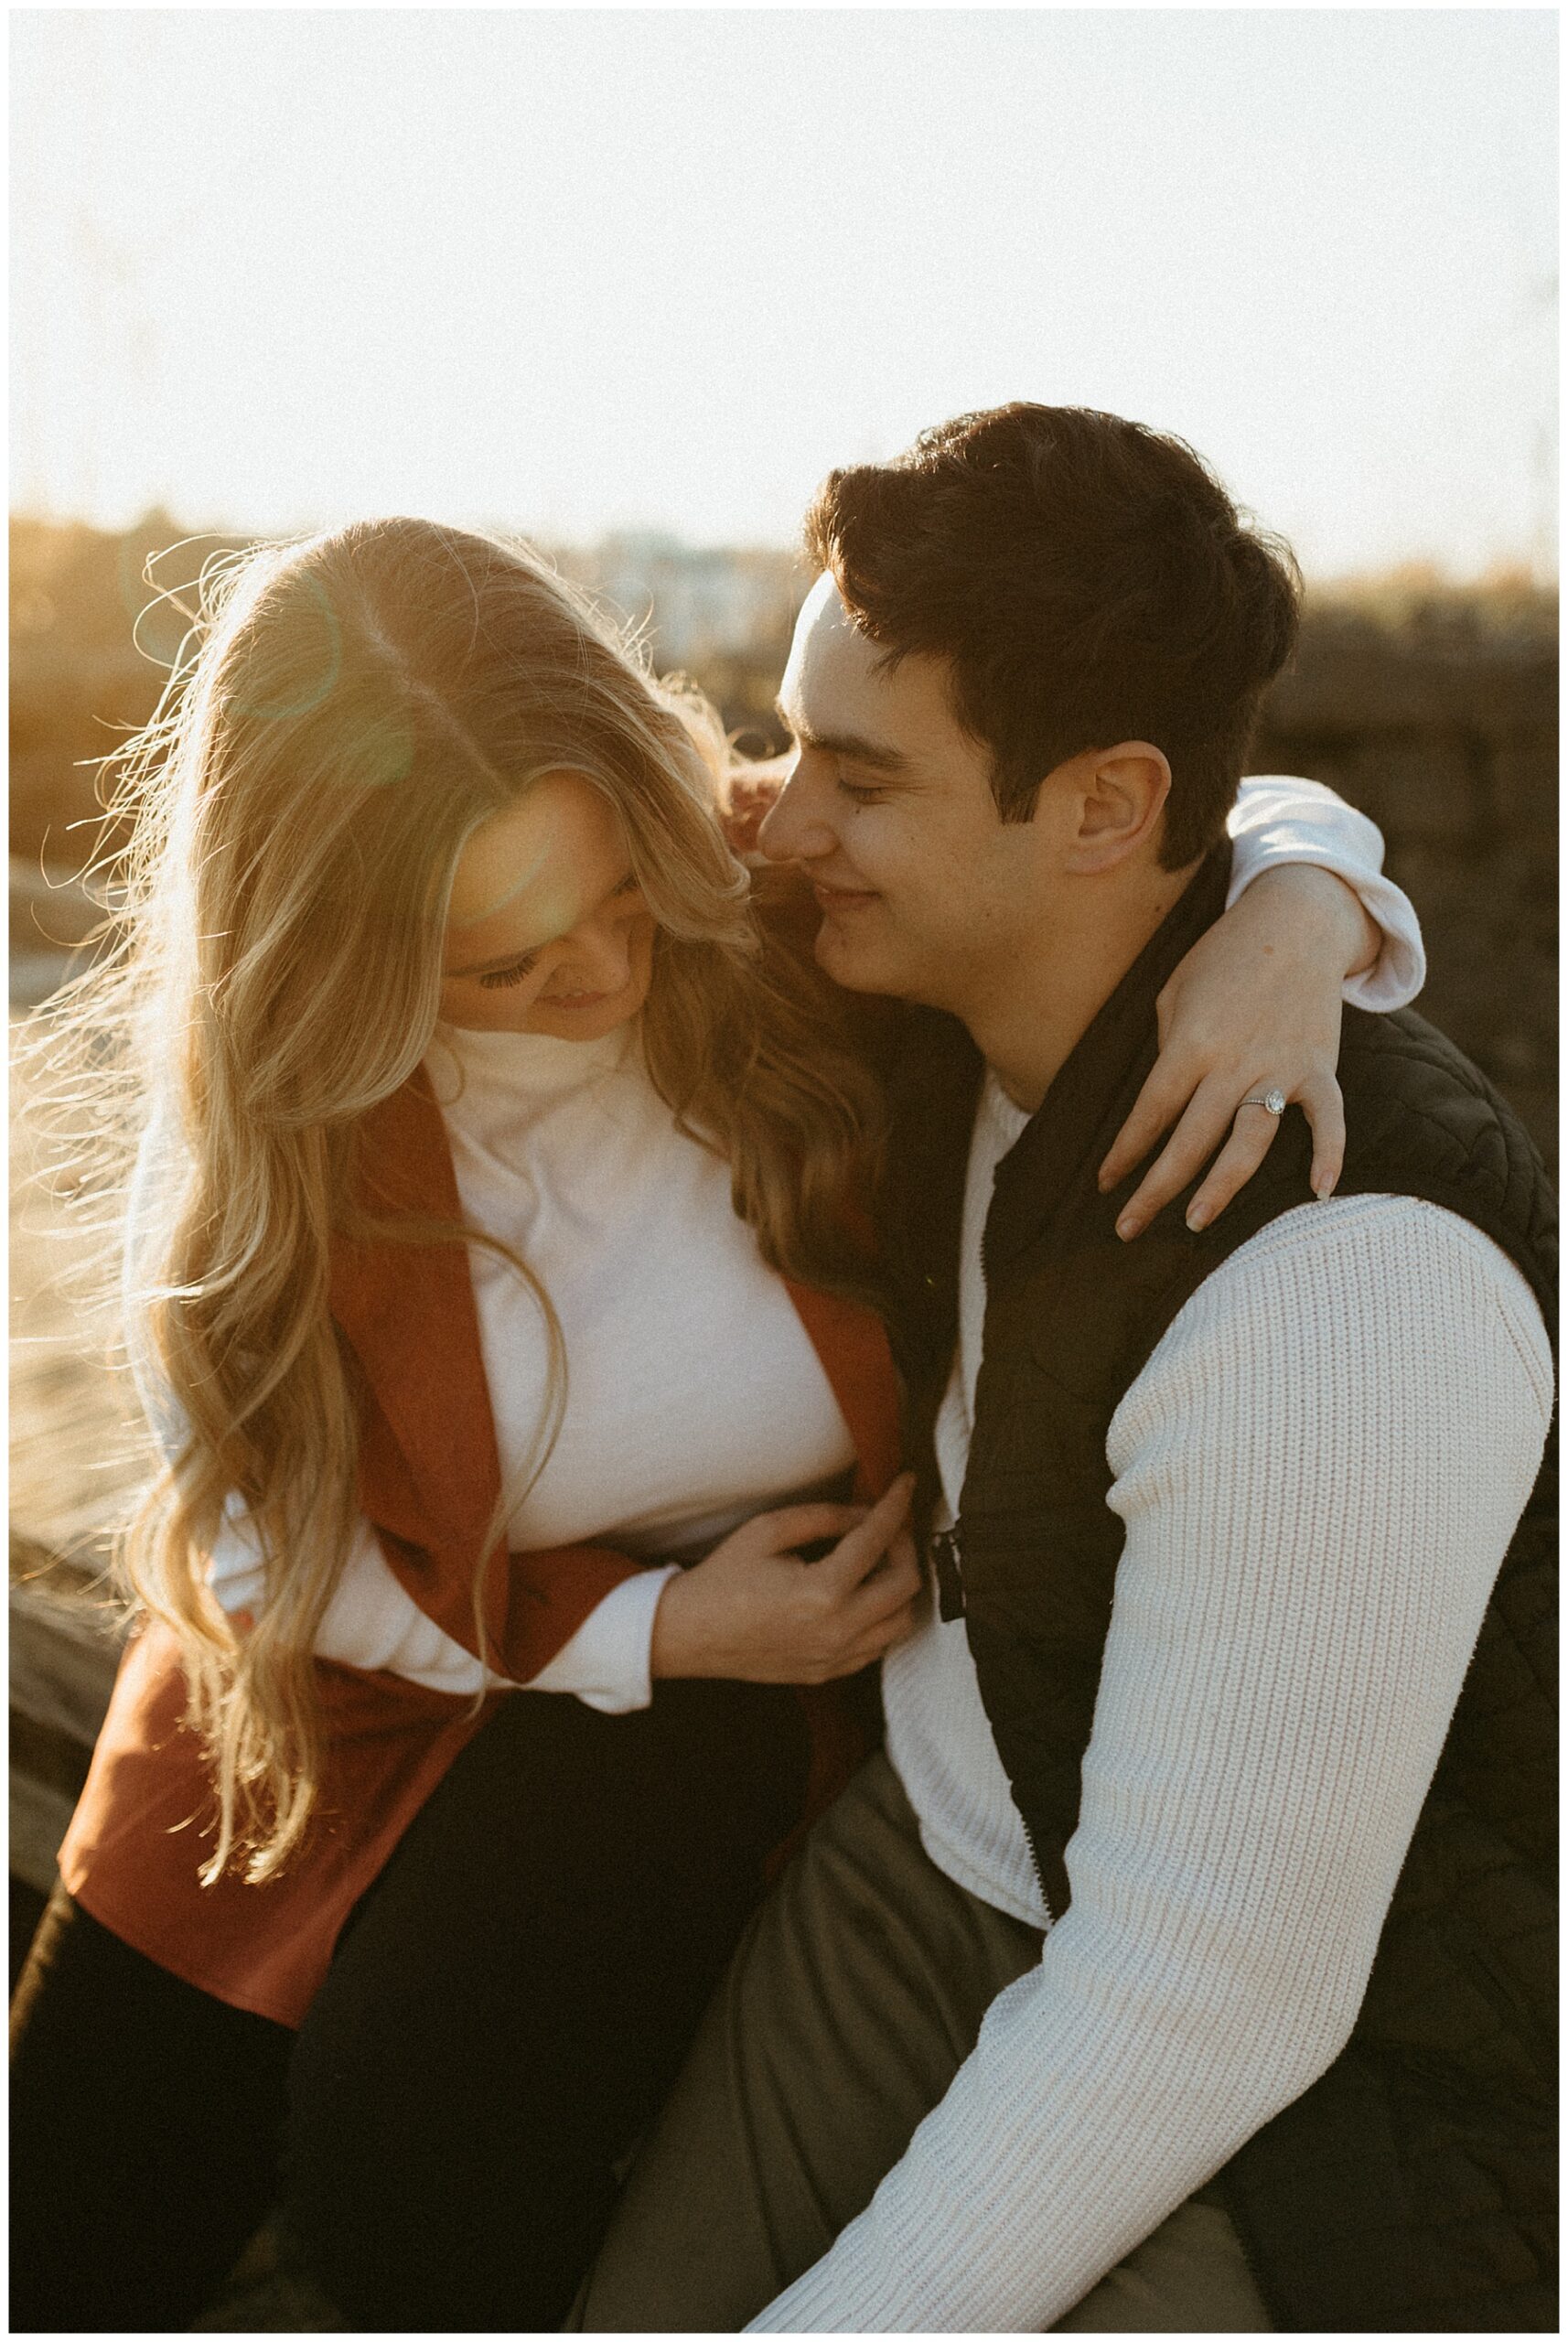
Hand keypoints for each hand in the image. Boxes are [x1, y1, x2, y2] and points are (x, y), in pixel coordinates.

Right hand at [650, 1474, 919, 1684]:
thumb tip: (867, 1513)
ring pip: (902, 1621)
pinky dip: (883, 1616)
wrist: (691, 1633)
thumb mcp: (769, 1530)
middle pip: (906, 1584)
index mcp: (822, 1592)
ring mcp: (836, 1657)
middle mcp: (837, 1630)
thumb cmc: (724, 1578)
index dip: (896, 1505)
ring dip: (900, 1585)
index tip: (906, 1484)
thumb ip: (825, 1517)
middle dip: (906, 1545)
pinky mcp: (830, 1672)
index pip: (878, 1539)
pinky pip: (879, 1645)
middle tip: (890, 1525)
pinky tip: (863, 1595)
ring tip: (879, 1560)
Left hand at [1098, 865, 1377, 1238]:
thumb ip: (1168, 1048)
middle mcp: (1233, 1061)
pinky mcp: (1320, 1067)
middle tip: (1127, 1230)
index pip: (1151, 1112)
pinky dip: (1329, 1153)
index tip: (1105, 1185)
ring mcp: (1280, 1067)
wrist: (1296, 922)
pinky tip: (1320, 1190)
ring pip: (1250, 1140)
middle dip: (1156, 1188)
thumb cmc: (1223, 958)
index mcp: (1191, 1043)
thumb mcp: (1175, 992)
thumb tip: (1164, 1104)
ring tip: (1195, 1223)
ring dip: (1222, 1186)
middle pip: (1191, 1140)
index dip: (1125, 1153)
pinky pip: (1328, 1118)